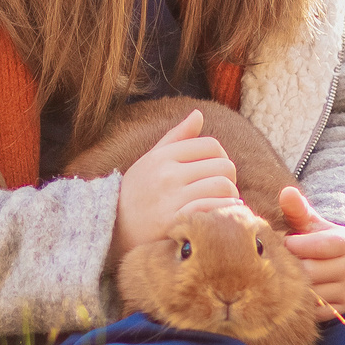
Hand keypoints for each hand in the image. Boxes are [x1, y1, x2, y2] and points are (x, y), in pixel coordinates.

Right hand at [115, 109, 240, 253]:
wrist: (113, 230)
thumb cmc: (137, 193)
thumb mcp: (151, 160)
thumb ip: (176, 137)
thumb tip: (199, 114)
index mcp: (163, 156)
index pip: (211, 145)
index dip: (221, 157)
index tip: (216, 171)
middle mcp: (167, 174)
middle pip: (223, 166)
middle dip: (229, 178)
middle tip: (223, 190)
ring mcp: (171, 199)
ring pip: (222, 187)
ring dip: (231, 197)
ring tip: (225, 203)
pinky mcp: (175, 222)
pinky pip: (212, 208)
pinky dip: (225, 210)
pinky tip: (225, 213)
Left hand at [280, 187, 344, 320]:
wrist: (338, 264)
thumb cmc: (316, 240)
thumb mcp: (309, 224)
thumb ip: (297, 209)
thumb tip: (286, 192)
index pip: (313, 246)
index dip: (294, 246)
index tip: (287, 243)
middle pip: (310, 272)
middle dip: (293, 268)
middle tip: (287, 263)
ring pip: (313, 293)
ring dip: (297, 288)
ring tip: (293, 277)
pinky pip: (318, 311)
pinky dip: (305, 304)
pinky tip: (301, 293)